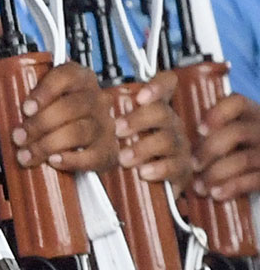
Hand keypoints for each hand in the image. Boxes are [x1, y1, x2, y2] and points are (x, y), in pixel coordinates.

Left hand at [10, 62, 114, 171]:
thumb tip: (2, 104)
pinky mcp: (108, 150)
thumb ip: (29, 98)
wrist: (74, 140)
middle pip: (71, 107)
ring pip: (79, 132)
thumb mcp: (42, 98)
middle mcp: (96, 100)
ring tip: (27, 154)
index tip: (26, 108)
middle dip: (40, 124)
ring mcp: (105, 125)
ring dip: (48, 144)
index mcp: (79, 79)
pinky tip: (54, 161)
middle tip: (18, 137)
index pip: (66, 76)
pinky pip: (93, 156)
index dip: (45, 92)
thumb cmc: (52, 113)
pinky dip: (71, 160)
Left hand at [113, 72, 192, 191]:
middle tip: (118, 130)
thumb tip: (86, 101)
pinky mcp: (182, 169)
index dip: (158, 85)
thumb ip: (110, 112)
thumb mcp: (120, 128)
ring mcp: (178, 145)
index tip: (141, 96)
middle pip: (162, 112)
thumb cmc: (130, 149)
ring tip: (124, 157)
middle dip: (137, 120)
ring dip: (142, 148)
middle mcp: (170, 124)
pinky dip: (157, 169)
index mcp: (156, 108)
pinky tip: (143, 172)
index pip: (167, 86)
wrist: (149, 183)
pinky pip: (175, 166)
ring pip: (167, 139)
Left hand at [191, 93, 259, 201]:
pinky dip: (232, 188)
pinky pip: (253, 180)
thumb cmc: (232, 144)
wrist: (259, 165)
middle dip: (210, 150)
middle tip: (191, 164)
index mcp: (248, 112)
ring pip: (243, 159)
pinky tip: (215, 194)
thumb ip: (206, 123)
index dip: (217, 114)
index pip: (237, 102)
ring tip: (198, 186)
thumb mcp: (226, 126)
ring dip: (216, 174)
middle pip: (237, 133)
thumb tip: (158, 112)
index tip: (199, 130)